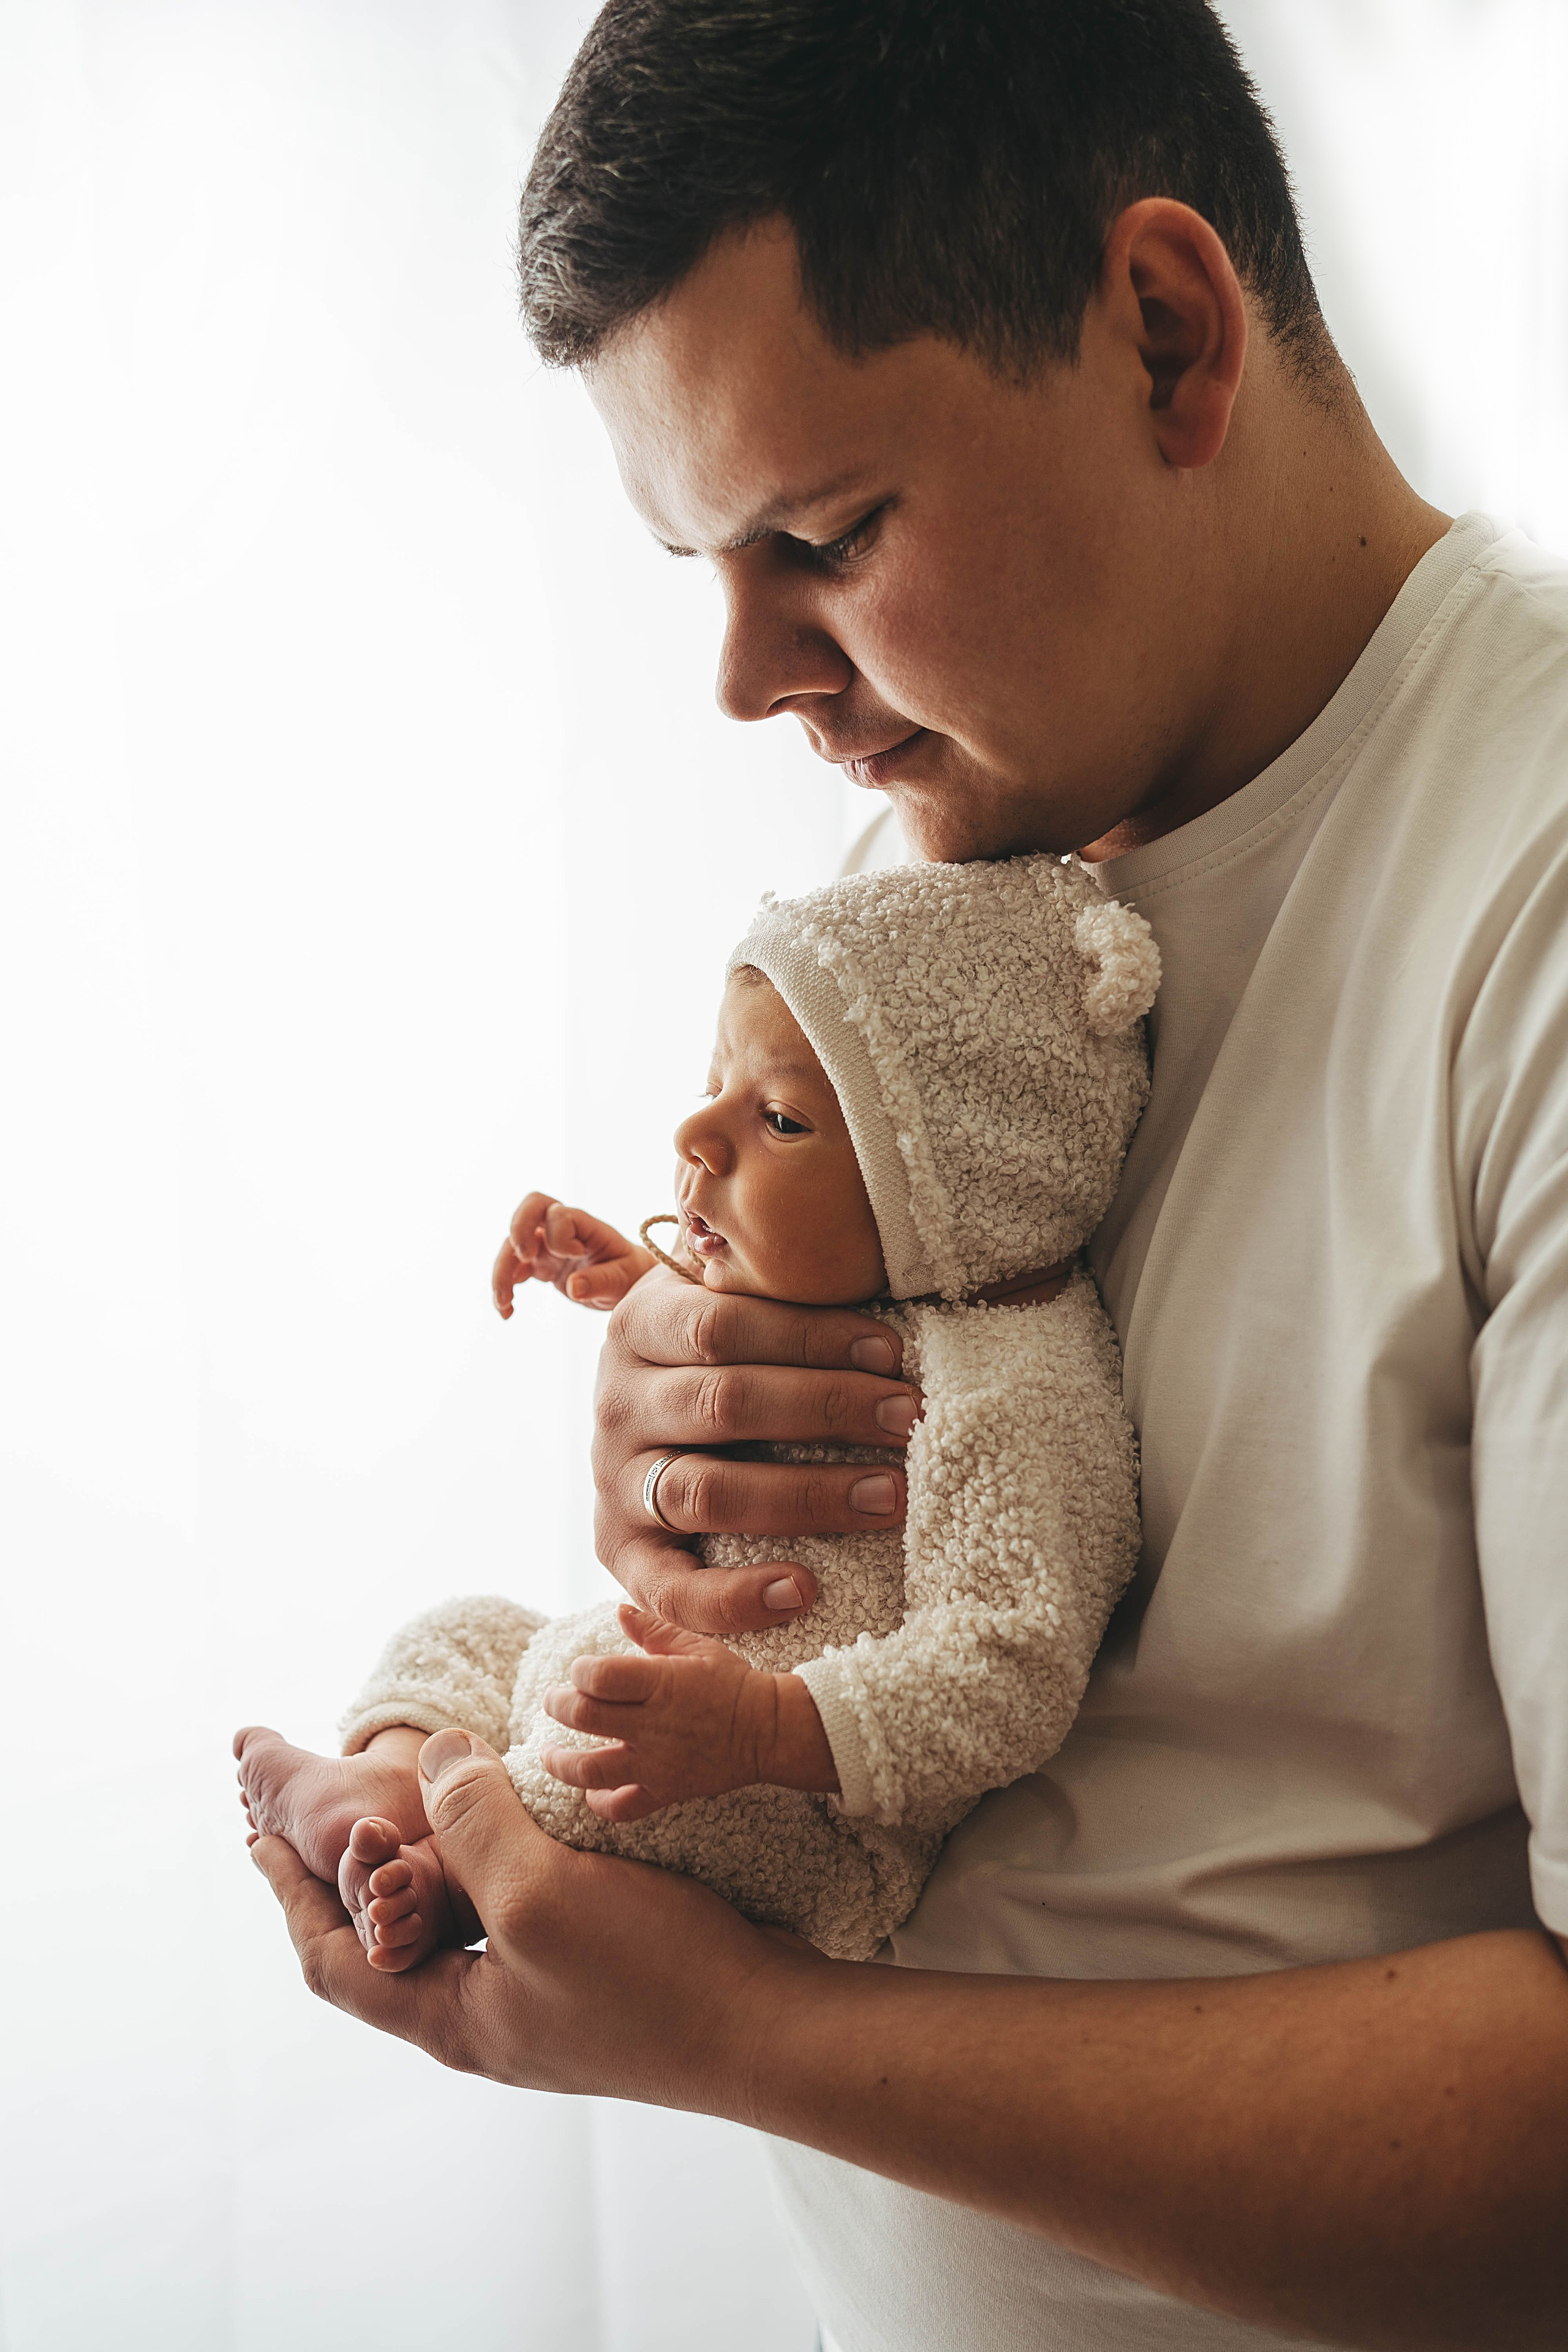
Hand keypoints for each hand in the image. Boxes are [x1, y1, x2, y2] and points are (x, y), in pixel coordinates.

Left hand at [250, 1727, 820, 2103]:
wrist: (771, 2028)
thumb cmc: (652, 1977)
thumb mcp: (539, 1892)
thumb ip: (474, 1822)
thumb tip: (435, 1755)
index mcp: (454, 2017)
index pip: (336, 1962)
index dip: (291, 1899)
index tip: (256, 1842)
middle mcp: (491, 2016)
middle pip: (394, 1942)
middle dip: (359, 1877)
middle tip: (329, 1815)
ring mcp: (548, 1999)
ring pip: (465, 1922)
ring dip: (435, 1863)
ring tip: (419, 1804)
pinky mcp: (598, 1974)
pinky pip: (523, 1912)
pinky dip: (500, 1862)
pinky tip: (520, 1820)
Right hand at [493, 1192, 653, 1315]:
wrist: (626, 1284)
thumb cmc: (628, 1274)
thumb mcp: (622, 1279)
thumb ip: (601, 1281)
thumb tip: (574, 1287)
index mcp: (586, 1225)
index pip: (559, 1214)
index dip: (560, 1235)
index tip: (576, 1255)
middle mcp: (563, 1230)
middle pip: (529, 1209)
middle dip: (518, 1229)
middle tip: (524, 1257)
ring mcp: (547, 1246)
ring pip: (512, 1244)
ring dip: (502, 1270)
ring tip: (503, 1302)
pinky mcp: (540, 1265)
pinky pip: (513, 1269)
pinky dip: (505, 1287)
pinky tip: (507, 1311)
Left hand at [540, 1604, 838, 1820]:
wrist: (770, 1730)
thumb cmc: (731, 1682)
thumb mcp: (696, 1646)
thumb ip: (653, 1630)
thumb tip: (618, 1611)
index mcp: (661, 1683)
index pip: (598, 1676)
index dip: (579, 1671)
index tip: (581, 1670)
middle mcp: (654, 1725)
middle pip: (584, 1717)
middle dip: (559, 1706)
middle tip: (555, 1701)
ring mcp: (657, 1763)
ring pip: (591, 1770)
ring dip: (560, 1761)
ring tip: (548, 1752)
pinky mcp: (666, 1791)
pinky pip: (623, 1808)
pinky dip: (600, 1803)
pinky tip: (590, 1792)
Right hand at [594, 1270, 916, 1638]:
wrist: (641, 1417)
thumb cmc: (719, 1355)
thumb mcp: (723, 1301)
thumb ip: (773, 1288)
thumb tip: (884, 1275)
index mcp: (640, 1325)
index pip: (726, 1326)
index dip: (813, 1337)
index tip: (892, 1351)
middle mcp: (615, 1402)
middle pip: (726, 1403)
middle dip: (829, 1408)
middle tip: (909, 1417)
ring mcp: (612, 1480)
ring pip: (709, 1490)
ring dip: (809, 1495)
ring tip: (890, 1496)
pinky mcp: (617, 1551)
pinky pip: (672, 1588)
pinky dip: (736, 1597)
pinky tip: (804, 1590)